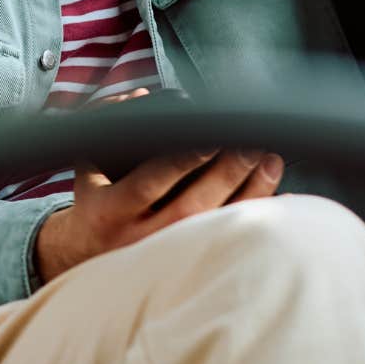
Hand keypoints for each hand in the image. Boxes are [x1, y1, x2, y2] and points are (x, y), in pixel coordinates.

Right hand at [34, 148, 283, 282]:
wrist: (91, 258)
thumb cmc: (96, 207)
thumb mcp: (89, 170)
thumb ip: (110, 131)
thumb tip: (141, 97)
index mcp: (109, 211)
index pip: (148, 184)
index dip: (182, 161)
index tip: (211, 137)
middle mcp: (137, 238)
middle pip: (190, 207)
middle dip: (226, 173)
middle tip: (252, 145)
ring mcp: (165, 257)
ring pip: (214, 227)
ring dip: (248, 192)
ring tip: (268, 161)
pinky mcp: (187, 266)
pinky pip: (230, 243)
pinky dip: (254, 218)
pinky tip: (275, 197)